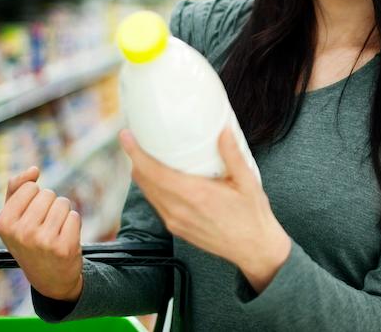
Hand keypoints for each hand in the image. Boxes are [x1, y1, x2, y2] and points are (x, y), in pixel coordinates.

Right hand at [0, 166, 83, 301]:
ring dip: (62, 214)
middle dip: (49, 205)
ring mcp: (43, 241)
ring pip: (63, 203)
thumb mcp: (14, 217)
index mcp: (3, 223)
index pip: (30, 187)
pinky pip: (75, 216)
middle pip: (48, 193)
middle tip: (43, 227)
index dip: (34, 198)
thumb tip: (33, 169)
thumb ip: (17, 188)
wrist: (49, 278)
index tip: (30, 217)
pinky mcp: (64, 247)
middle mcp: (21, 232)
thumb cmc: (29, 241)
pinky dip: (73, 224)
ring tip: (54, 232)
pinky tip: (64, 240)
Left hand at [120, 127, 291, 292]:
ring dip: (142, 174)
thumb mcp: (247, 181)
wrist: (254, 249)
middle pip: (145, 181)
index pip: (154, 172)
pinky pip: (157, 205)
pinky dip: (152, 189)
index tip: (126, 136)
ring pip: (149, 194)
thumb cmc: (252, 215)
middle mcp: (179, 210)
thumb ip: (232, 155)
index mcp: (195, 195)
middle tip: (134, 140)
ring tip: (143, 156)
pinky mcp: (177, 229)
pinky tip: (158, 179)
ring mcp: (176, 222)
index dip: (136, 153)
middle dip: (136, 159)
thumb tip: (222, 130)